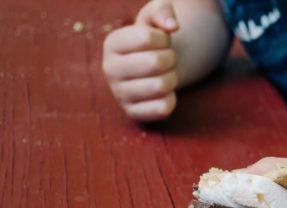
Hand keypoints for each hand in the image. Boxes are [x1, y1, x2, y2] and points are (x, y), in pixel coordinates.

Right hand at [102, 0, 178, 120]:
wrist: (154, 69)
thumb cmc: (154, 41)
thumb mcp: (155, 17)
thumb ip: (163, 10)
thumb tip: (172, 26)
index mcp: (112, 43)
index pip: (146, 38)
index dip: (164, 38)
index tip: (162, 41)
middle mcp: (109, 69)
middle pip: (155, 63)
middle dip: (171, 59)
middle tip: (167, 60)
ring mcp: (119, 94)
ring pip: (160, 86)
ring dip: (172, 79)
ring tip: (165, 74)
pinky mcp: (133, 113)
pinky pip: (162, 108)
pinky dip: (172, 99)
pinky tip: (163, 93)